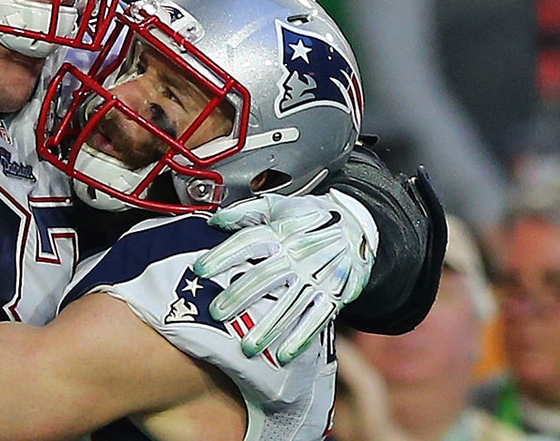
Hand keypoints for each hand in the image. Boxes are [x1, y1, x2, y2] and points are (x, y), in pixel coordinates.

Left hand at [192, 191, 378, 362]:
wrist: (359, 226)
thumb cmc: (311, 217)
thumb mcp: (280, 206)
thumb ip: (245, 212)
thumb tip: (214, 219)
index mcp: (282, 231)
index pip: (248, 242)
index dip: (223, 255)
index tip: (200, 269)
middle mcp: (299, 254)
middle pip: (266, 276)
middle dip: (239, 296)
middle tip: (216, 313)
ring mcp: (317, 276)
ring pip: (290, 303)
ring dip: (268, 327)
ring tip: (246, 346)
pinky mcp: (334, 295)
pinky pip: (317, 319)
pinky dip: (300, 338)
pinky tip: (282, 354)